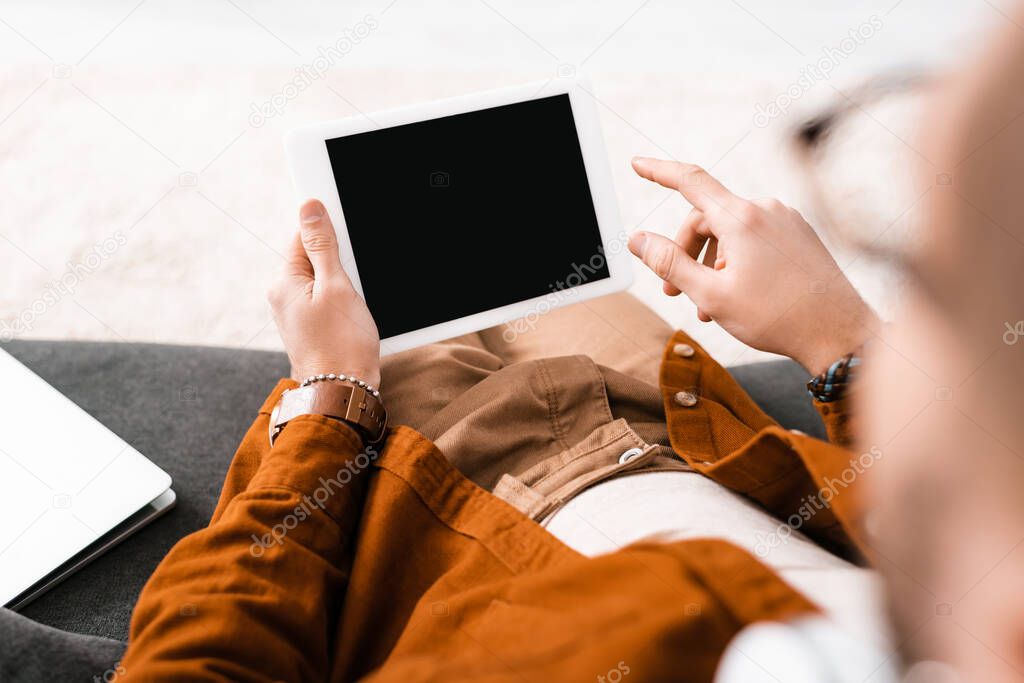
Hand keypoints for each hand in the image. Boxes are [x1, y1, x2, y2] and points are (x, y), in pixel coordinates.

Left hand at [267, 199, 380, 386]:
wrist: (343, 393)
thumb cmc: (341, 345)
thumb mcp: (336, 286)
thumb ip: (323, 246)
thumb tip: (309, 208)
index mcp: (283, 283)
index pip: (302, 237)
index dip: (328, 233)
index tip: (348, 238)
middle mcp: (284, 298)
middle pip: (314, 260)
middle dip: (340, 263)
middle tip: (355, 282)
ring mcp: (297, 315)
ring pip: (324, 282)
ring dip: (345, 285)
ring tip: (355, 306)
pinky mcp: (312, 329)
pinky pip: (328, 302)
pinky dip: (344, 303)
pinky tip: (355, 317)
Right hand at [628, 157, 877, 373]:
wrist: (840, 333)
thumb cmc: (777, 317)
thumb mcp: (712, 294)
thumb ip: (670, 263)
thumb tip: (638, 239)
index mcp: (742, 218)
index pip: (690, 181)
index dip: (658, 171)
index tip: (637, 164)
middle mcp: (766, 210)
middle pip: (707, 217)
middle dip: (685, 252)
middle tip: (673, 293)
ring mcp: (786, 221)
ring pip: (732, 232)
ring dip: (712, 264)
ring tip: (711, 306)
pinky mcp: (800, 236)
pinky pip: (756, 239)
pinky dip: (737, 262)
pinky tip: (739, 296)